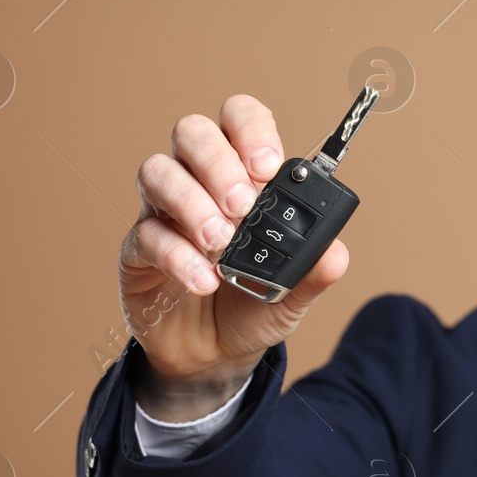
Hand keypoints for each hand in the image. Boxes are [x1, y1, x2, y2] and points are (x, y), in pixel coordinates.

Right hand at [120, 94, 348, 419]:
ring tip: (220, 240)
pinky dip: (177, 255)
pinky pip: (146, 234)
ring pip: (158, 171)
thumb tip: (337, 252)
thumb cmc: (252, 307)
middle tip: (242, 205)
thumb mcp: (293, 293)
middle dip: (217, 161)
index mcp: (243, 178)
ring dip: (191, 201)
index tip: (266, 166)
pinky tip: (203, 280)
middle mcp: (200, 183)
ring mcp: (165, 213)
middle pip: (192, 133)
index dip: (250, 129)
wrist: (216, 355)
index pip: (239, 120)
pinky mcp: (139, 250)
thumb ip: (314, 271)